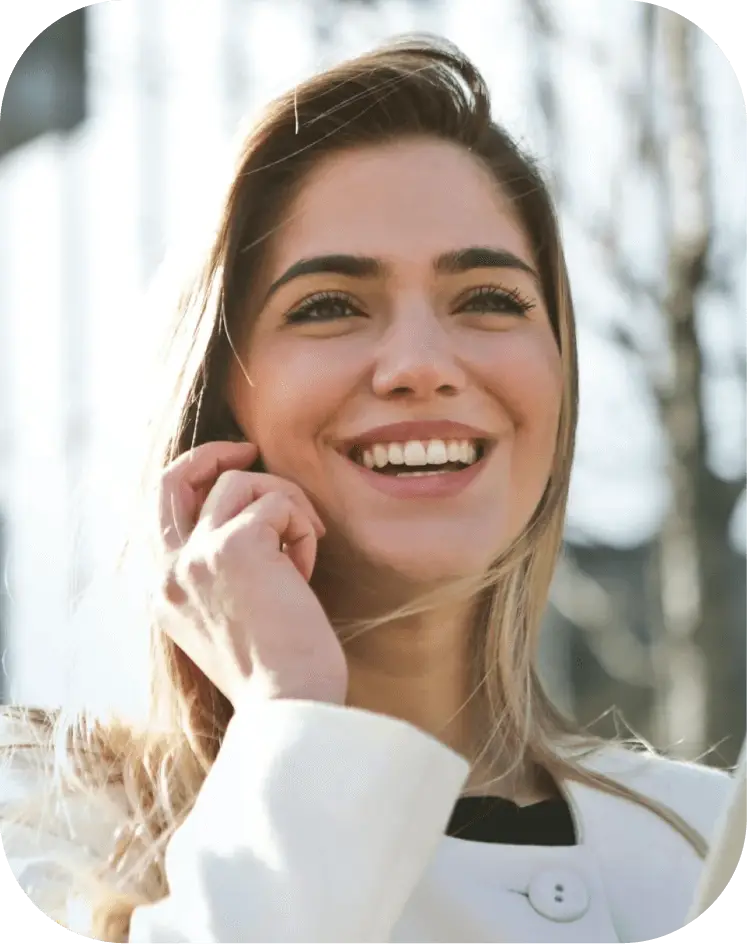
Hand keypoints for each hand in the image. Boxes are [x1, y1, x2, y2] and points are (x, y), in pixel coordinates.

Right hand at [155, 440, 347, 707]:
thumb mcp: (228, 619)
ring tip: (304, 549)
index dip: (195, 480)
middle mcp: (169, 571)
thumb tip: (249, 520)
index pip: (162, 512)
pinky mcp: (236, 546)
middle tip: (250, 449)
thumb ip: (219, 572)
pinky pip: (278, 503)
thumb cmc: (275, 670)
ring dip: (285, 505)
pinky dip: (301, 527)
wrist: (290, 705)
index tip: (231, 470)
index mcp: (163, 591)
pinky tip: (306, 570)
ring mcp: (196, 556)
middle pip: (173, 479)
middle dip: (212, 454)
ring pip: (242, 483)